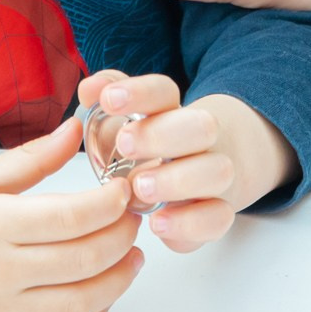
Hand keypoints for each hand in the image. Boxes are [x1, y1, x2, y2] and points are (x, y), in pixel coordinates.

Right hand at [0, 115, 143, 311]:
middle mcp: (0, 273)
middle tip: (134, 218)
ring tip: (130, 256)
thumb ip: (33, 158)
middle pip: (87, 260)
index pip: (75, 216)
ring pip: (82, 304)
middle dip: (125, 237)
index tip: (125, 188)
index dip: (113, 203)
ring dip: (118, 279)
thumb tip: (76, 128)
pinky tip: (100, 291)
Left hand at [74, 70, 296, 253]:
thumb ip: (106, 102)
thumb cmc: (151, 151)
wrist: (204, 176)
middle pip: (203, 126)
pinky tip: (158, 223)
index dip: (140, 92)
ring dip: (178, 179)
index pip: (165, 92)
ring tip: (139, 188)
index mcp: (174, 113)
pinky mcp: (216, 214)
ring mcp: (214, 177)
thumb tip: (90, 88)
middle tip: (125, 145)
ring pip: (218, 171)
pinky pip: (220, 217)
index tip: (109, 99)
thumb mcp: (127, 124)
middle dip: (163, 135)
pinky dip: (190, 222)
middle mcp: (201, 141)